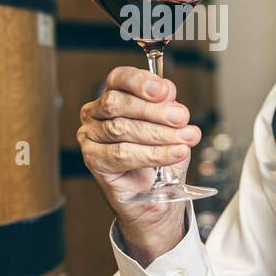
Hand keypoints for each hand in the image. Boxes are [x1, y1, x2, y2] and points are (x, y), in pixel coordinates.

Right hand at [77, 66, 202, 264]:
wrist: (155, 197)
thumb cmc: (158, 160)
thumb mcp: (170, 127)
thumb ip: (166, 107)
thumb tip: (168, 93)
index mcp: (112, 96)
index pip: (119, 78)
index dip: (140, 81)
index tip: (165, 90)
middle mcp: (95, 114)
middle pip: (118, 103)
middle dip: (154, 110)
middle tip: (181, 117)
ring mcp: (90, 137)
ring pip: (122, 129)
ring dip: (159, 134)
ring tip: (185, 138)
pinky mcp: (93, 160)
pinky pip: (122, 154)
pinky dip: (152, 154)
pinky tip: (174, 153)